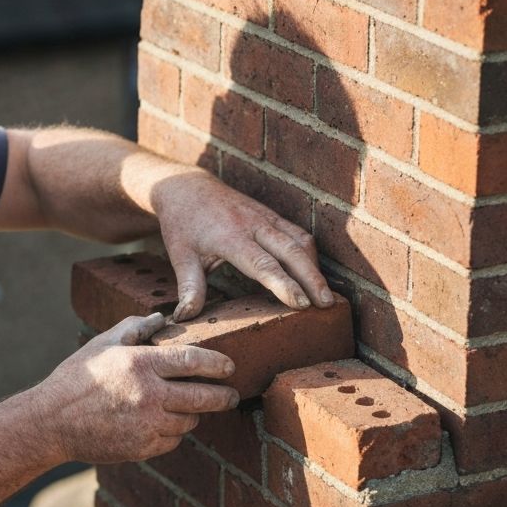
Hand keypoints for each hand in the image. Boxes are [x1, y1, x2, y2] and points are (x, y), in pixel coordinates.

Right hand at [35, 313, 237, 463]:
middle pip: (205, 397)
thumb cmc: (77, 378)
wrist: (52, 421)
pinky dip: (172, 432)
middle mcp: (149, 394)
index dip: (218, 364)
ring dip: (192, 413)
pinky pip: (173, 440)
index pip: (194, 360)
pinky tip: (159, 423)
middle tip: (231, 395)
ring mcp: (148, 424)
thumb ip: (135, 328)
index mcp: (141, 364)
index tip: (229, 367)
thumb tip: (161, 319)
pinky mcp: (144, 447)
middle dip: (224, 396)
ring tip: (184, 407)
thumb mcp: (102, 343)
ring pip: (190, 420)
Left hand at [153, 171, 333, 320]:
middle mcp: (253, 224)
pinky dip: (310, 253)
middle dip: (311, 279)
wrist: (186, 188)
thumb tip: (184, 318)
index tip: (301, 304)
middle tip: (326, 305)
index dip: (283, 284)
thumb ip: (189, 288)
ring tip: (326, 296)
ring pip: (300, 240)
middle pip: (291, 251)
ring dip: (316, 267)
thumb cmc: (183, 225)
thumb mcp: (180, 256)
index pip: (262, 264)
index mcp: (230, 237)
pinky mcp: (271, 215)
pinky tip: (315, 274)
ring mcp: (265, 217)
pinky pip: (298, 233)